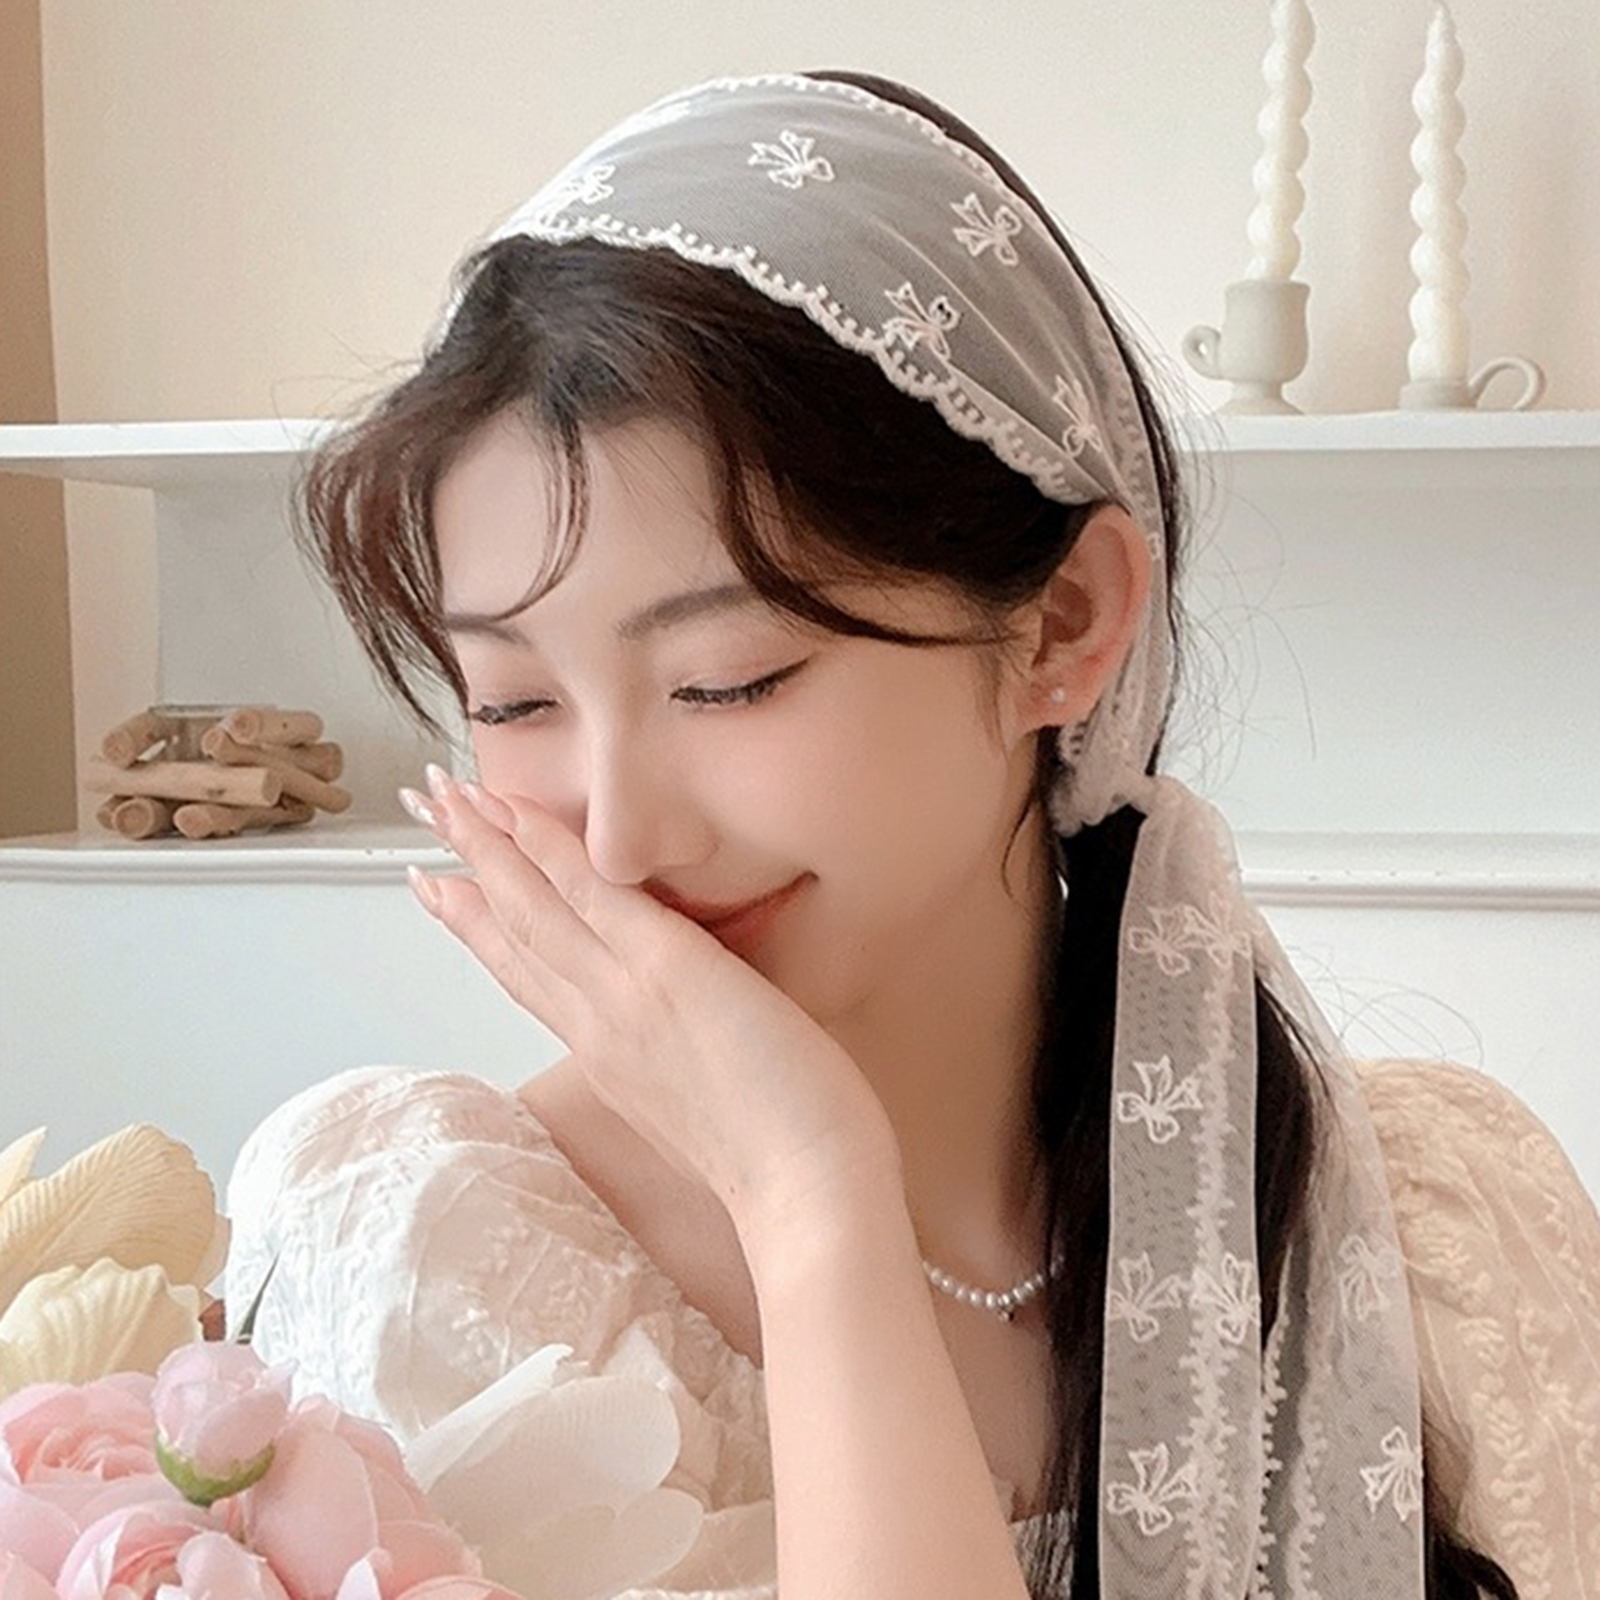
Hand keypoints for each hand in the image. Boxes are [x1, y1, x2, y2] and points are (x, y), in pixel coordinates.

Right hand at [402, 770, 899, 1235]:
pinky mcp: (666, 968)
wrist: (805, 1194)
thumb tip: (675, 1047)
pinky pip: (592, 894)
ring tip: (442, 794)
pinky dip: (547, 849)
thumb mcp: (697, 1111)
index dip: (478, 927)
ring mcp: (622, 994)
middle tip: (422, 814)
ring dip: (486, 841)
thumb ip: (670, 1067)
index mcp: (608, 1057)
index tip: (440, 889)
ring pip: (534, 906)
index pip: (527, 976)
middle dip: (463, 867)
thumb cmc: (778, 1162)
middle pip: (510, 933)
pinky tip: (514, 810)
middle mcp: (596, 1024)